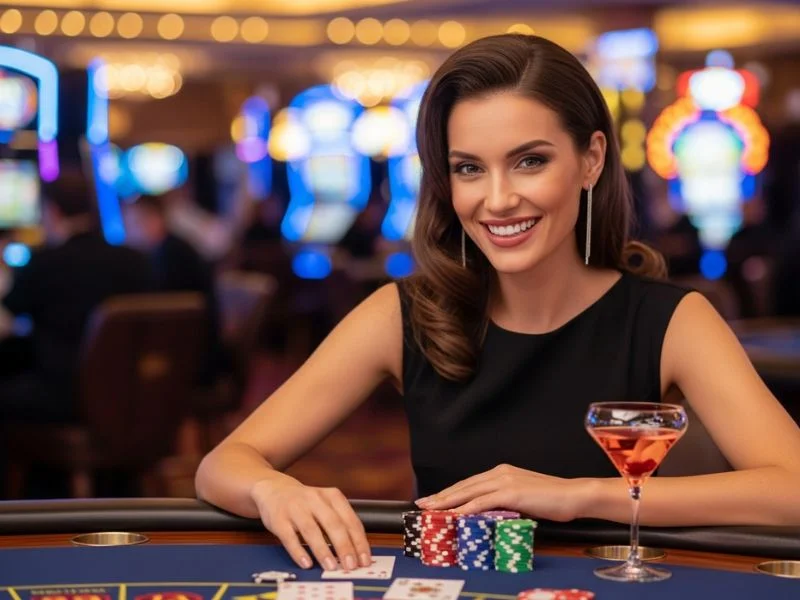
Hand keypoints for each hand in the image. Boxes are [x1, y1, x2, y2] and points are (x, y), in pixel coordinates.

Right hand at [250, 473, 371, 571]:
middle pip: (333, 524)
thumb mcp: (327, 504)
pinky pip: (289, 537)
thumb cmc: (306, 502)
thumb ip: (341, 523)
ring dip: (323, 550)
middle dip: (344, 547)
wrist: (274, 488)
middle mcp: (315, 499)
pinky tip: (306, 563)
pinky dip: (298, 551)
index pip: (350, 520)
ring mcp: (295, 508)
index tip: (364, 559)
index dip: (359, 541)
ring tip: (331, 567)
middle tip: (351, 565)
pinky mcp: (279, 519)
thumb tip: (357, 552)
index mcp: (332, 496)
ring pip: (311, 530)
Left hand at [414, 464, 595, 521]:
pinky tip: (455, 515)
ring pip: (469, 492)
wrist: (573, 495)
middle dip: (441, 496)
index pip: (469, 483)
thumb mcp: (523, 498)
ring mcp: (505, 481)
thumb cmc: (552, 500)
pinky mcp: (511, 493)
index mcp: (501, 472)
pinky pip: (483, 502)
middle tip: (422, 504)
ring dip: (448, 502)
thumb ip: (504, 501)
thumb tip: (489, 512)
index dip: (450, 492)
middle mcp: (499, 473)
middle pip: (464, 486)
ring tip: (431, 510)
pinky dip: (467, 508)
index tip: (434, 499)